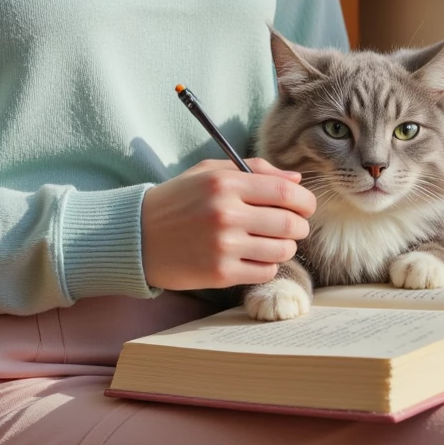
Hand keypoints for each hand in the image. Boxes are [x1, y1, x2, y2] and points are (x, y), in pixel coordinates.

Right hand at [141, 158, 314, 292]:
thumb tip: (296, 181)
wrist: (137, 236)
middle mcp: (226, 214)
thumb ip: (254, 170)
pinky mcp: (220, 274)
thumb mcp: (209, 172)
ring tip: (268, 242)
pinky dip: (265, 266)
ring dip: (283, 247)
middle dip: (299, 226)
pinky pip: (265, 272)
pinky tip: (251, 257)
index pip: (286, 193)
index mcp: (225, 184)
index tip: (305, 207)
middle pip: (290, 224)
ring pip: (282, 250)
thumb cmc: (177, 200)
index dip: (306, 201)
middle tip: (291, 226)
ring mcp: (224, 246)